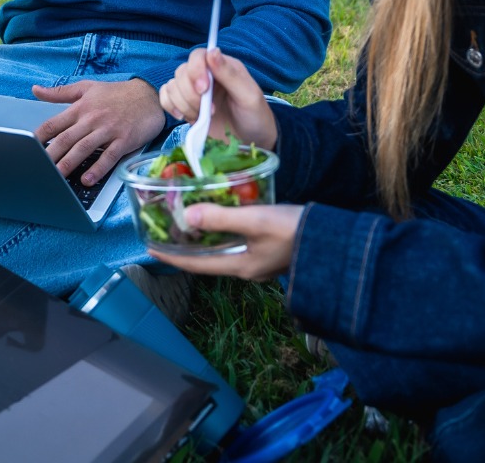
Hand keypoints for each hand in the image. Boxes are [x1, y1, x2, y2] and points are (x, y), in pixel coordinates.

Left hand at [32, 79, 167, 185]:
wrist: (150, 95)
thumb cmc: (117, 93)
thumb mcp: (87, 88)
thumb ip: (60, 92)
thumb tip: (35, 90)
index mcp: (80, 108)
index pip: (53, 124)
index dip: (39, 137)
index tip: (27, 150)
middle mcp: (92, 119)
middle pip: (65, 139)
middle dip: (49, 155)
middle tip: (36, 169)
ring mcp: (108, 130)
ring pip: (83, 149)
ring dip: (69, 164)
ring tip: (56, 177)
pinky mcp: (124, 140)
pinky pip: (109, 156)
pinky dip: (97, 169)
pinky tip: (87, 179)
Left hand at [150, 204, 304, 280]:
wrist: (336, 242)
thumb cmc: (296, 230)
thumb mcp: (256, 220)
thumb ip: (221, 217)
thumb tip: (186, 216)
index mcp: (239, 265)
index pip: (194, 264)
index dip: (170, 256)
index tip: (148, 248)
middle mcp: (246, 267)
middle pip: (206, 258)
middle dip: (184, 247)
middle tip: (164, 233)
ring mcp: (259, 261)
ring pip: (222, 250)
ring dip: (203, 238)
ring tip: (186, 224)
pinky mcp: (270, 251)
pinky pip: (237, 243)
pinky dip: (223, 231)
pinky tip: (222, 218)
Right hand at [157, 48, 278, 149]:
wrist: (249, 144)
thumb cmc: (254, 117)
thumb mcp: (249, 96)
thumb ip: (230, 74)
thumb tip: (212, 51)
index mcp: (222, 67)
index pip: (198, 56)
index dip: (195, 70)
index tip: (203, 90)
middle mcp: (205, 75)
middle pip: (182, 72)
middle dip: (191, 94)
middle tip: (210, 111)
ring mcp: (193, 91)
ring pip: (172, 85)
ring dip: (183, 104)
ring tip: (202, 117)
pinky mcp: (184, 106)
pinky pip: (165, 97)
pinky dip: (170, 106)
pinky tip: (185, 117)